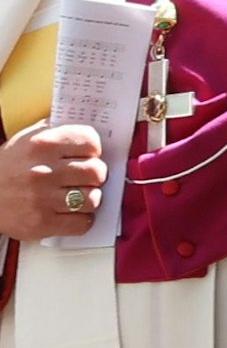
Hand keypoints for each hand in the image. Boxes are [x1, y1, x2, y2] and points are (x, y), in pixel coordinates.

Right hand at [0, 122, 107, 240]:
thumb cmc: (7, 167)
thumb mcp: (25, 139)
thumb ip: (55, 130)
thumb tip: (86, 124)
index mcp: (42, 145)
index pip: (90, 141)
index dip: (93, 149)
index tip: (89, 155)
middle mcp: (43, 171)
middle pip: (96, 171)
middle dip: (96, 175)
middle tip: (86, 178)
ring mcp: (42, 199)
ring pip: (93, 198)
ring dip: (90, 198)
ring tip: (79, 196)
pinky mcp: (41, 223)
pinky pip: (82, 223)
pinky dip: (82, 220)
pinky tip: (72, 214)